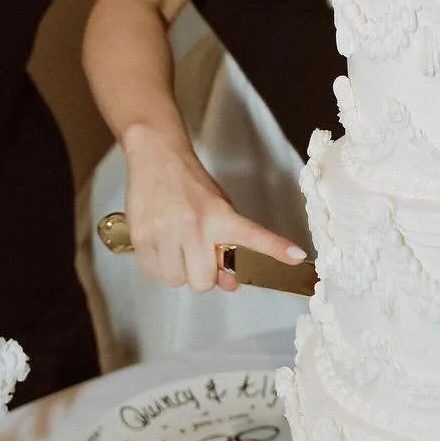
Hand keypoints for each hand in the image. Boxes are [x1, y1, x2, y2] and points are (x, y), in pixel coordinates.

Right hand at [122, 123, 306, 293]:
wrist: (157, 156)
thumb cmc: (191, 185)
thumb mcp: (218, 208)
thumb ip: (227, 246)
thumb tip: (230, 284)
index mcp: (220, 216)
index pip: (253, 235)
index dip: (276, 249)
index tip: (298, 258)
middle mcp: (194, 226)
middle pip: (203, 282)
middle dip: (202, 275)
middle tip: (197, 255)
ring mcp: (166, 232)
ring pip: (176, 280)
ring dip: (178, 270)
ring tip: (177, 246)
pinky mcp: (141, 237)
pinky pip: (154, 272)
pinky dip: (159, 265)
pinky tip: (162, 244)